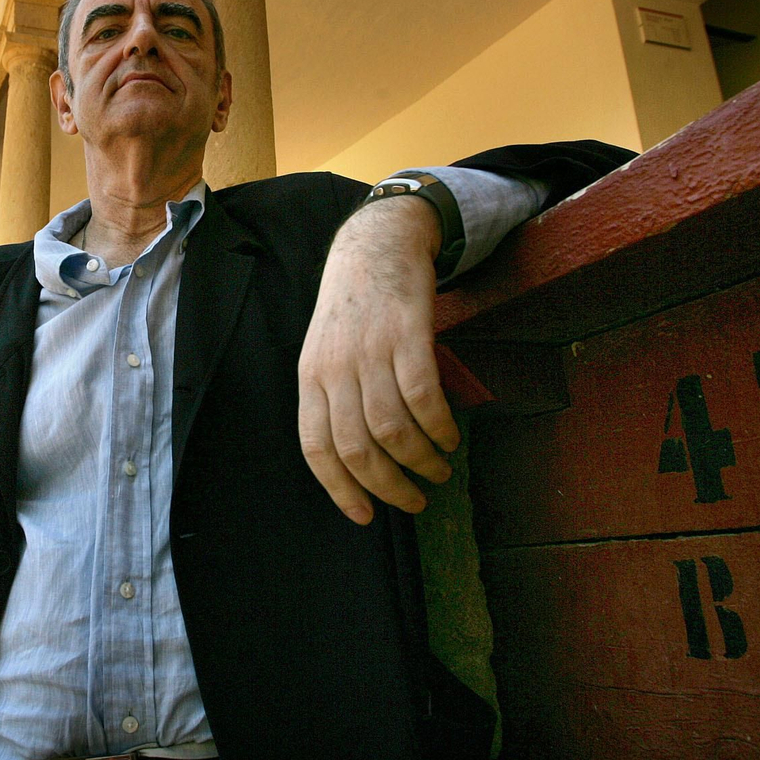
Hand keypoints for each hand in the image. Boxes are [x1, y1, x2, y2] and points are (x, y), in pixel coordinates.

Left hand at [298, 196, 460, 523]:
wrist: (375, 243)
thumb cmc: (353, 308)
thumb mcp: (327, 352)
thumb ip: (335, 398)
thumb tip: (359, 461)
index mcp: (310, 377)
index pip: (316, 448)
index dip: (340, 489)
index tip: (365, 516)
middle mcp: (335, 368)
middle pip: (356, 448)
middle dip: (388, 487)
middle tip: (415, 502)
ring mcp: (370, 351)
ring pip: (392, 429)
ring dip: (420, 461)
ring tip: (439, 470)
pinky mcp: (407, 334)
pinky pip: (423, 397)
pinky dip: (438, 426)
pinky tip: (449, 436)